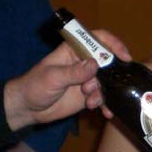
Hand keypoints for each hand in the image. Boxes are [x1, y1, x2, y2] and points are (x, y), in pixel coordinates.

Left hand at [3, 30, 130, 130]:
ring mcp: (89, 79)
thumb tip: (95, 64)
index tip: (124, 57)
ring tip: (90, 103)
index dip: (113, 44)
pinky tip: (106, 113)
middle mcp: (85, 62)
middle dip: (108, 76)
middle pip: (109, 62)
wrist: (28, 109)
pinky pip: (105, 97)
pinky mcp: (90, 95)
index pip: (99, 39)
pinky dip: (107, 105)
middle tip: (93, 88)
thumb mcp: (53, 77)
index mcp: (75, 50)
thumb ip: (74, 72)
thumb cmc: (34, 86)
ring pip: (108, 82)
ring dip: (103, 93)